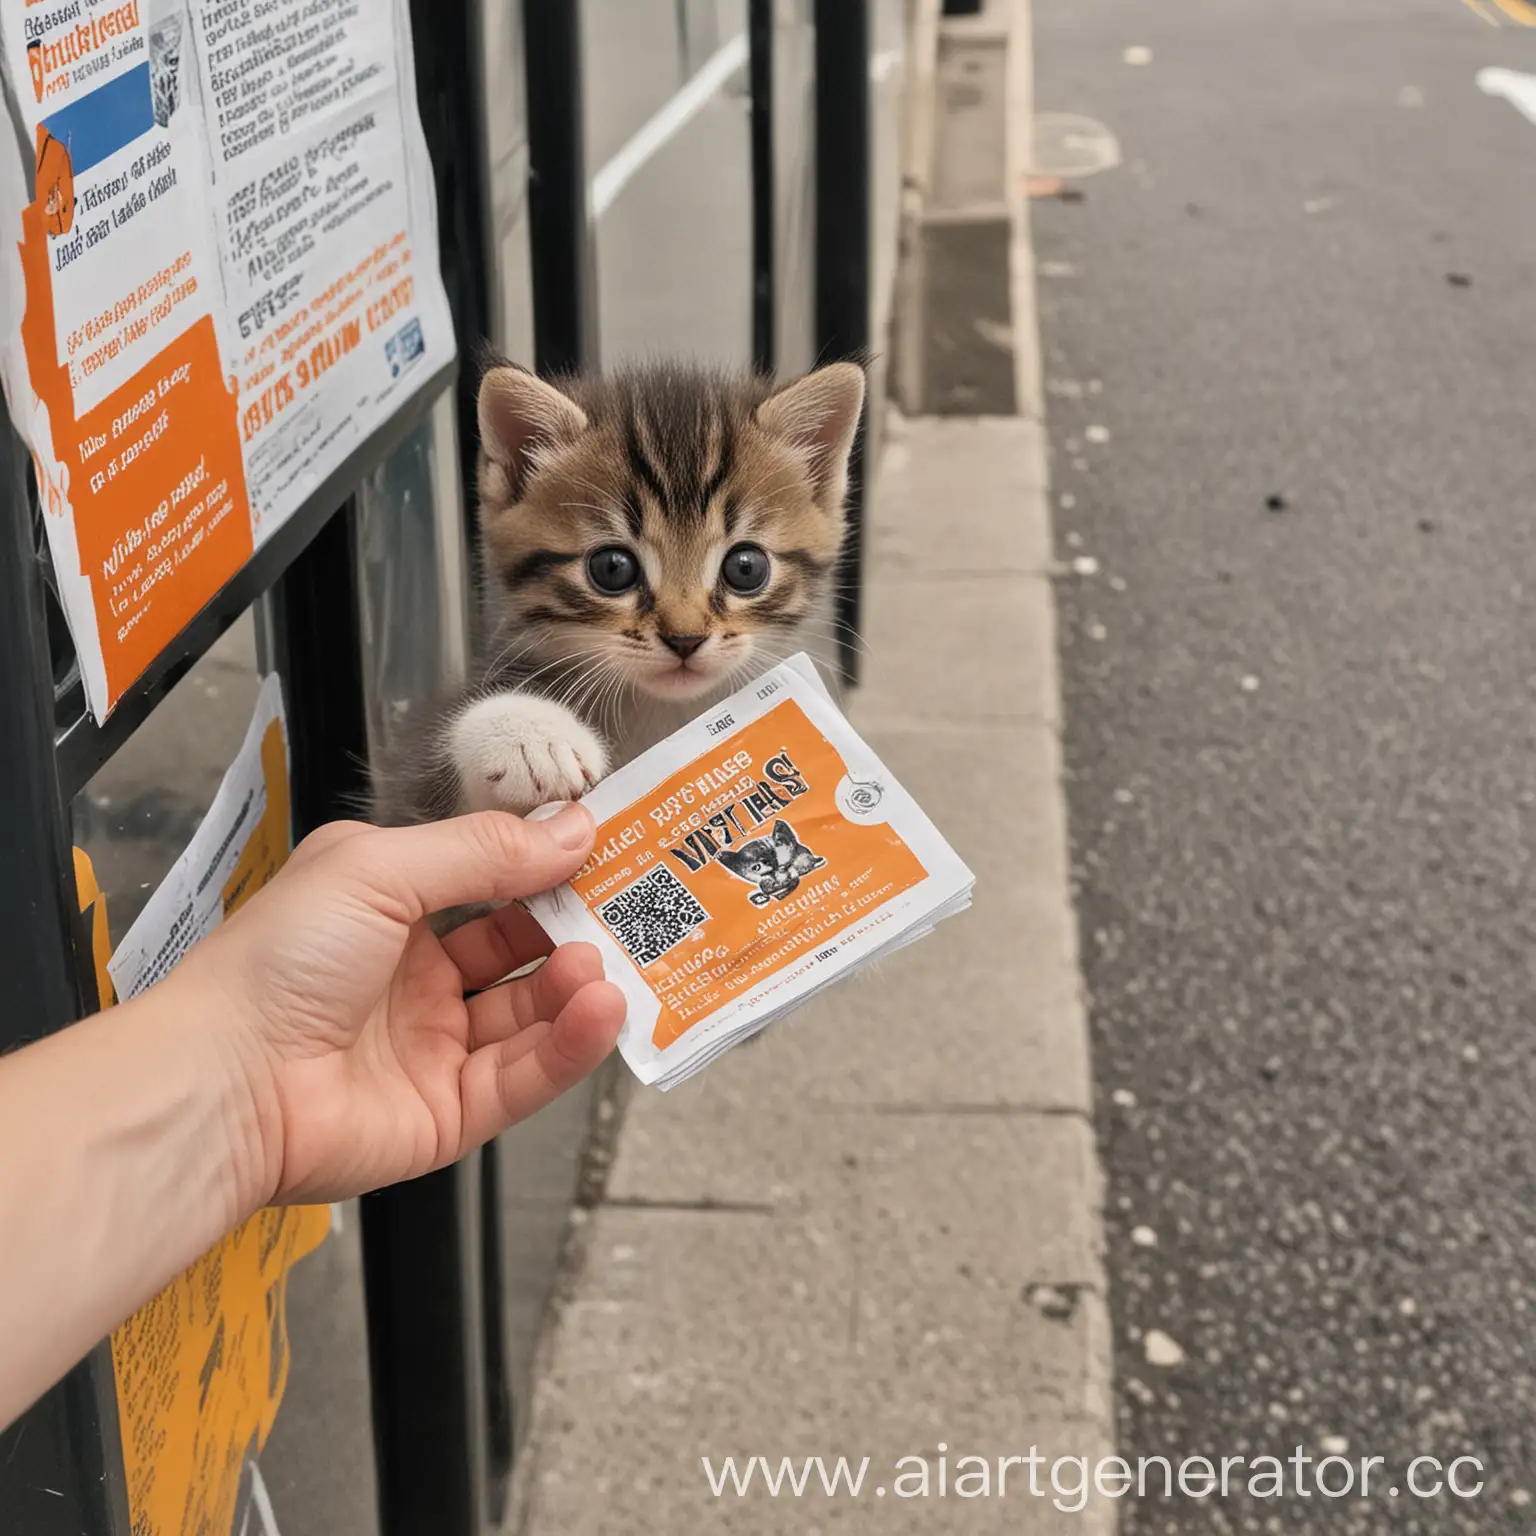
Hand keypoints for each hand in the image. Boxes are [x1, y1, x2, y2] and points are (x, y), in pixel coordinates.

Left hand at [165, 805, 624, 1208]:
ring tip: (607, 963)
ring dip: (577, 986)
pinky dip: (570, 1044)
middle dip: (576, 929)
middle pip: (522, 951)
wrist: (223, 1083)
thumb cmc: (274, 964)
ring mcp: (433, 1048)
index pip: (491, 882)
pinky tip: (598, 1009)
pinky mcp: (448, 1113)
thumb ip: (483, 851)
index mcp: (391, 911)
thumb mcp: (380, 871)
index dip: (547, 866)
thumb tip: (572, 827)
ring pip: (532, 1016)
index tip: (608, 847)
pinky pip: (526, 1076)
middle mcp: (415, 979)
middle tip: (633, 908)